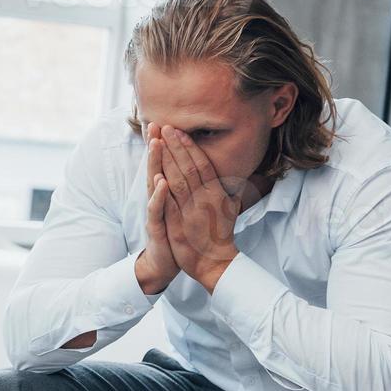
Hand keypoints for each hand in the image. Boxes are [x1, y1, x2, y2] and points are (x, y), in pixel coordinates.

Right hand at [135, 121, 179, 294]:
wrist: (168, 263)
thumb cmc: (179, 235)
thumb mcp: (189, 210)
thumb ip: (194, 191)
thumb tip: (210, 175)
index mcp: (170, 193)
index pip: (168, 164)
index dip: (168, 145)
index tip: (169, 124)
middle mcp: (160, 199)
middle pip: (158, 167)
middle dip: (157, 145)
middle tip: (155, 123)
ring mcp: (158, 212)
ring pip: (154, 183)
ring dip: (154, 163)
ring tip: (155, 143)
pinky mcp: (157, 227)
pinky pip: (157, 210)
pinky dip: (159, 196)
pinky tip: (162, 182)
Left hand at [159, 125, 238, 291]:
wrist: (216, 263)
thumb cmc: (220, 235)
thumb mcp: (229, 208)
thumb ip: (227, 190)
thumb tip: (233, 176)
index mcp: (215, 193)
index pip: (202, 164)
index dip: (189, 146)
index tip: (179, 131)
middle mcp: (204, 200)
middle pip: (189, 167)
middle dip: (176, 146)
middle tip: (165, 127)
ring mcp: (192, 213)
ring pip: (178, 181)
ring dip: (168, 160)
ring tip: (158, 142)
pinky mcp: (180, 226)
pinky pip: (171, 206)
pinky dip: (164, 191)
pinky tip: (156, 176)